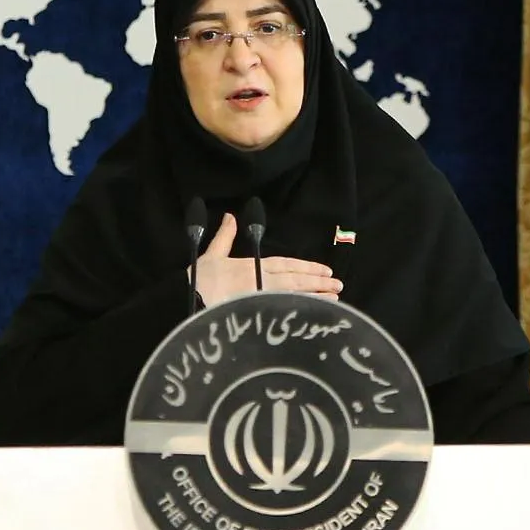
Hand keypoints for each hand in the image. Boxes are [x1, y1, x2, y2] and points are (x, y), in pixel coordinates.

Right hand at [193, 213, 344, 307]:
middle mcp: (262, 280)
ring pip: (296, 294)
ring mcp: (262, 297)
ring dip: (317, 294)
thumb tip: (231, 216)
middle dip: (318, 280)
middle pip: (296, 279)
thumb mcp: (212, 254)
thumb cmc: (200, 280)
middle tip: (338, 284)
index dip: (307, 267)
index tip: (325, 269)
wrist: (190, 300)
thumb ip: (225, 236)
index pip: (287, 264)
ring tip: (335, 297)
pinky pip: (287, 309)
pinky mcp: (260, 313)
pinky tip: (316, 311)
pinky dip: (303, 309)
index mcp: (253, 265)